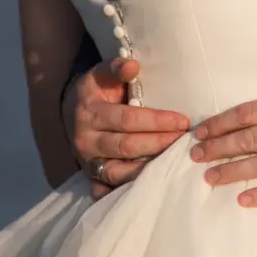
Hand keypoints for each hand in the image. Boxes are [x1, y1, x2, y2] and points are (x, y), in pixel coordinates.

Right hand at [66, 57, 190, 197]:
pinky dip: (128, 190)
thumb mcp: (101, 74)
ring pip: (118, 172)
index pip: (128, 119)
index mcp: (90, 113)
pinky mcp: (91, 179)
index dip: (157, 121)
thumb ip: (116, 68)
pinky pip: (108, 190)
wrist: (72, 112)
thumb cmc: (97, 91)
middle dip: (159, 144)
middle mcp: (86, 141)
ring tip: (174, 162)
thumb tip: (132, 66)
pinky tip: (152, 185)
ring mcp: (88, 163)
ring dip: (147, 170)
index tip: (183, 121)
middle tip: (185, 141)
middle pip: (126, 146)